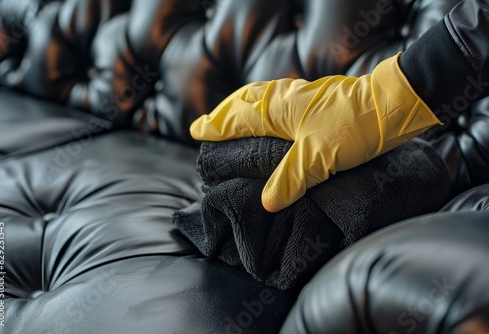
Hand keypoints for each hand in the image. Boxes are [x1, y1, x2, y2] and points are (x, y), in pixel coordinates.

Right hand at [190, 54, 441, 211]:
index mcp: (278, 110)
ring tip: (232, 116)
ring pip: (261, 97)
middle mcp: (286, 98)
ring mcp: (302, 96)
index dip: (215, 126)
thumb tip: (266, 203)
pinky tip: (273, 116)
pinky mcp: (317, 100)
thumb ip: (289, 179)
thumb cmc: (355, 127)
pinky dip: (264, 106)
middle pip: (244, 101)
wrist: (393, 105)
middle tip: (208, 123)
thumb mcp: (319, 158)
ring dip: (242, 106)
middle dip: (224, 112)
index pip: (237, 118)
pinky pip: (278, 100)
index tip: (196, 132)